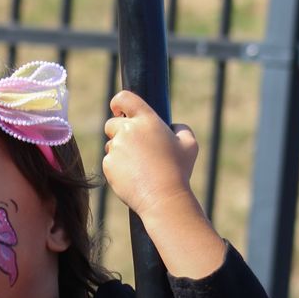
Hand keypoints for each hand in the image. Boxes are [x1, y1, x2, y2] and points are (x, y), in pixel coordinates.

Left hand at [102, 90, 198, 221]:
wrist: (163, 199)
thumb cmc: (179, 172)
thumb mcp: (189, 145)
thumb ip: (181, 129)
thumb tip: (172, 126)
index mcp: (147, 120)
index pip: (124, 98)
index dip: (118, 102)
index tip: (118, 109)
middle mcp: (128, 130)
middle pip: (111, 124)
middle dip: (118, 131)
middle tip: (133, 146)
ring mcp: (116, 148)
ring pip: (111, 145)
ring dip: (119, 151)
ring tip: (138, 166)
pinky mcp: (108, 165)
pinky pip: (109, 162)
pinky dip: (117, 167)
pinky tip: (133, 177)